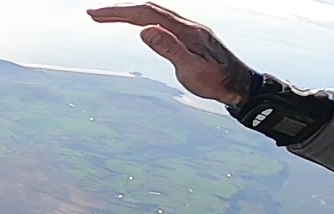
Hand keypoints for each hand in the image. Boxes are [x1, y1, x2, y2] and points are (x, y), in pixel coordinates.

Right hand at [88, 5, 254, 107]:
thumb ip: (169, 49)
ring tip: (106, 18)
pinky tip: (135, 24)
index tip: (97, 15)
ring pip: (154, 13)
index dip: (120, 12)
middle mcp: (187, 25)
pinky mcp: (189, 36)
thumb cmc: (218, 81)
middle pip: (148, 9)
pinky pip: (161, 21)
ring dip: (129, 13)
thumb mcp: (191, 70)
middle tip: (93, 14)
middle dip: (119, 10)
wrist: (240, 84)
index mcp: (186, 31)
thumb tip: (144, 30)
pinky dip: (142, 19)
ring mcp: (188, 29)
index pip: (147, 14)